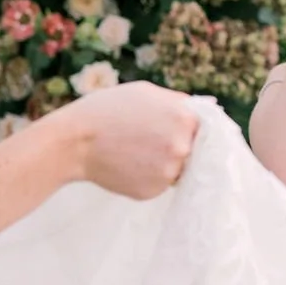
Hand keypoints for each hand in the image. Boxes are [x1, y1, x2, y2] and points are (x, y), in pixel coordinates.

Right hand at [72, 82, 200, 199]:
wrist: (73, 142)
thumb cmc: (107, 110)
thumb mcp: (146, 92)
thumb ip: (180, 102)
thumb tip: (211, 107)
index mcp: (185, 119)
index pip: (207, 129)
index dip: (190, 129)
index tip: (172, 129)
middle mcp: (182, 148)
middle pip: (195, 152)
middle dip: (176, 146)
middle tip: (147, 140)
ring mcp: (168, 173)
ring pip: (178, 170)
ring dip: (164, 163)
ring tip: (135, 151)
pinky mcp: (153, 192)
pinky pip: (160, 184)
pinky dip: (149, 177)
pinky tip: (129, 165)